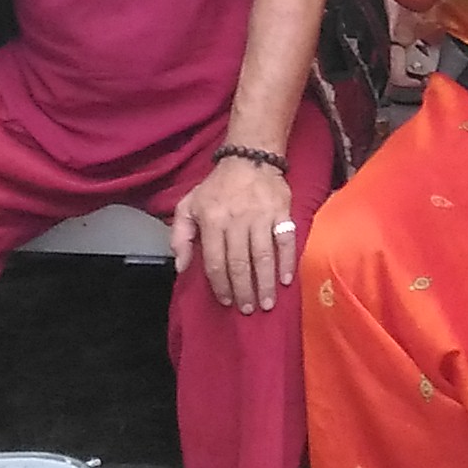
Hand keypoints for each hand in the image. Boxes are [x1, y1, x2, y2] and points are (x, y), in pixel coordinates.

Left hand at [171, 152, 298, 313]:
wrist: (250, 158)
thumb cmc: (217, 187)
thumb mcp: (188, 205)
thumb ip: (180, 236)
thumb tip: (181, 267)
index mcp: (212, 221)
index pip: (215, 261)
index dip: (220, 285)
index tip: (225, 301)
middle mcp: (236, 220)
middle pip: (240, 263)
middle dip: (244, 290)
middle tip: (247, 310)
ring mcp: (261, 217)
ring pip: (263, 256)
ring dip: (265, 283)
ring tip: (267, 303)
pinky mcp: (282, 213)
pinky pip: (286, 241)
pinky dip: (287, 262)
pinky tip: (286, 280)